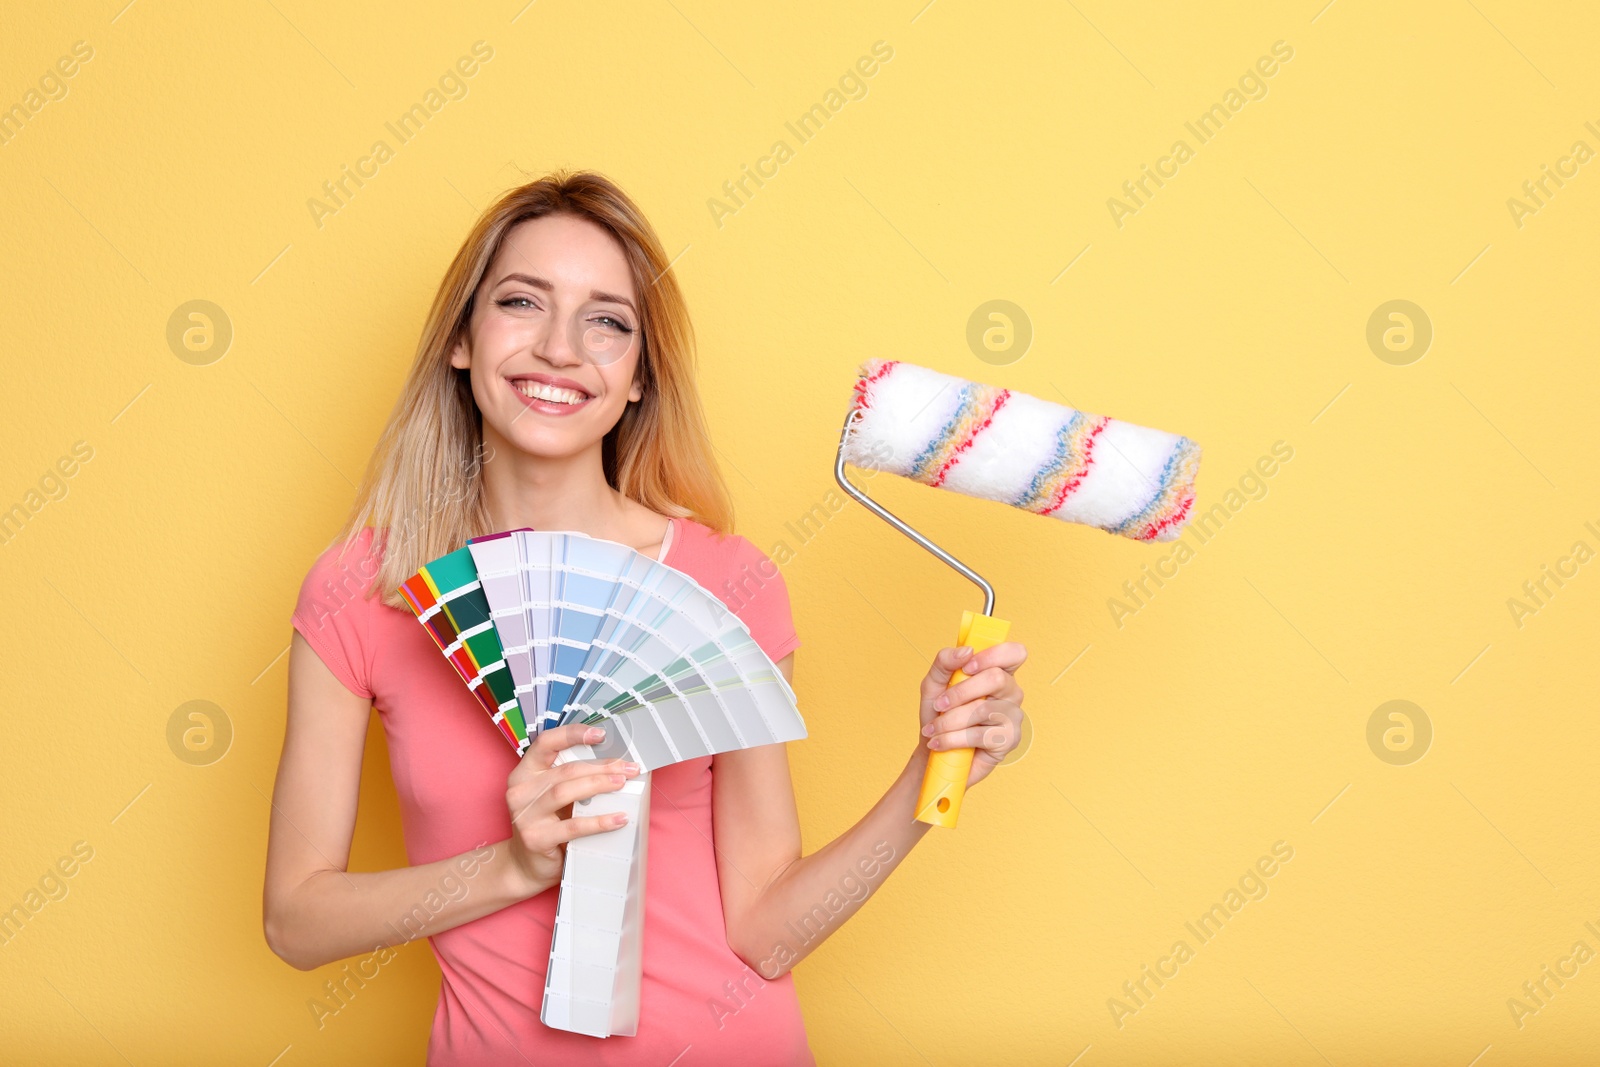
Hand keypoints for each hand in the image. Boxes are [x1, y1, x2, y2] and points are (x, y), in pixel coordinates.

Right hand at [503, 723, 639, 897]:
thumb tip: (614, 765)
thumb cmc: (546, 824)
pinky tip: (619, 819)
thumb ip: (571, 779)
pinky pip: (573, 826)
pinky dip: (599, 821)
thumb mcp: (552, 797)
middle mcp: (520, 791)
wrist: (526, 866)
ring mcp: (525, 815)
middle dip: (600, 767)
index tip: (601, 734)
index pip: (546, 743)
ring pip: (566, 792)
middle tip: (627, 767)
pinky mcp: (536, 838)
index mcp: (524, 773)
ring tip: (622, 783)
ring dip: (599, 785)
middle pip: (565, 770)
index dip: (573, 734)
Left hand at [916, 641, 1027, 787]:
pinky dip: (952, 739)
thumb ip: (945, 661)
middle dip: (960, 693)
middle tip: (939, 704)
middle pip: (996, 678)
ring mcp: (1013, 716)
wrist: (935, 750)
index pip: (1014, 653)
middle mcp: (1011, 692)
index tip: (966, 668)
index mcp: (998, 671)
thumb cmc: (939, 713)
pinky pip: (980, 735)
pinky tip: (940, 742)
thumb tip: (966, 651)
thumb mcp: (934, 683)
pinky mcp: (1009, 740)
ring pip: (983, 709)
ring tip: (933, 730)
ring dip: (949, 721)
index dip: (992, 656)